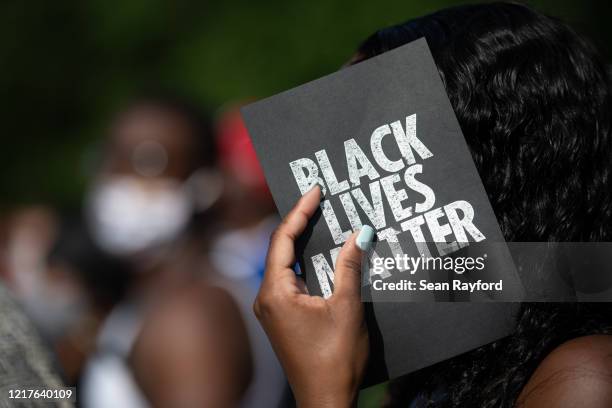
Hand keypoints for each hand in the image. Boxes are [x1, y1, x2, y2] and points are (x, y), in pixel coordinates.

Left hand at [254, 185, 371, 407]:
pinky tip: (320, 251)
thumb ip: (349, 266)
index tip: (315, 190)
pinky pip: (289, 278)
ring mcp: (272, 308)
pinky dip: (304, 261)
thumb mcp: (346, 307)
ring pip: (284, 263)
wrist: (325, 399)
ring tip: (320, 216)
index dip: (299, 211)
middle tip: (318, 198)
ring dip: (302, 241)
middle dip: (299, 221)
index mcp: (275, 292)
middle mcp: (266, 297)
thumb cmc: (335, 358)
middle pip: (280, 247)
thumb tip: (360, 232)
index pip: (282, 239)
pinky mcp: (281, 316)